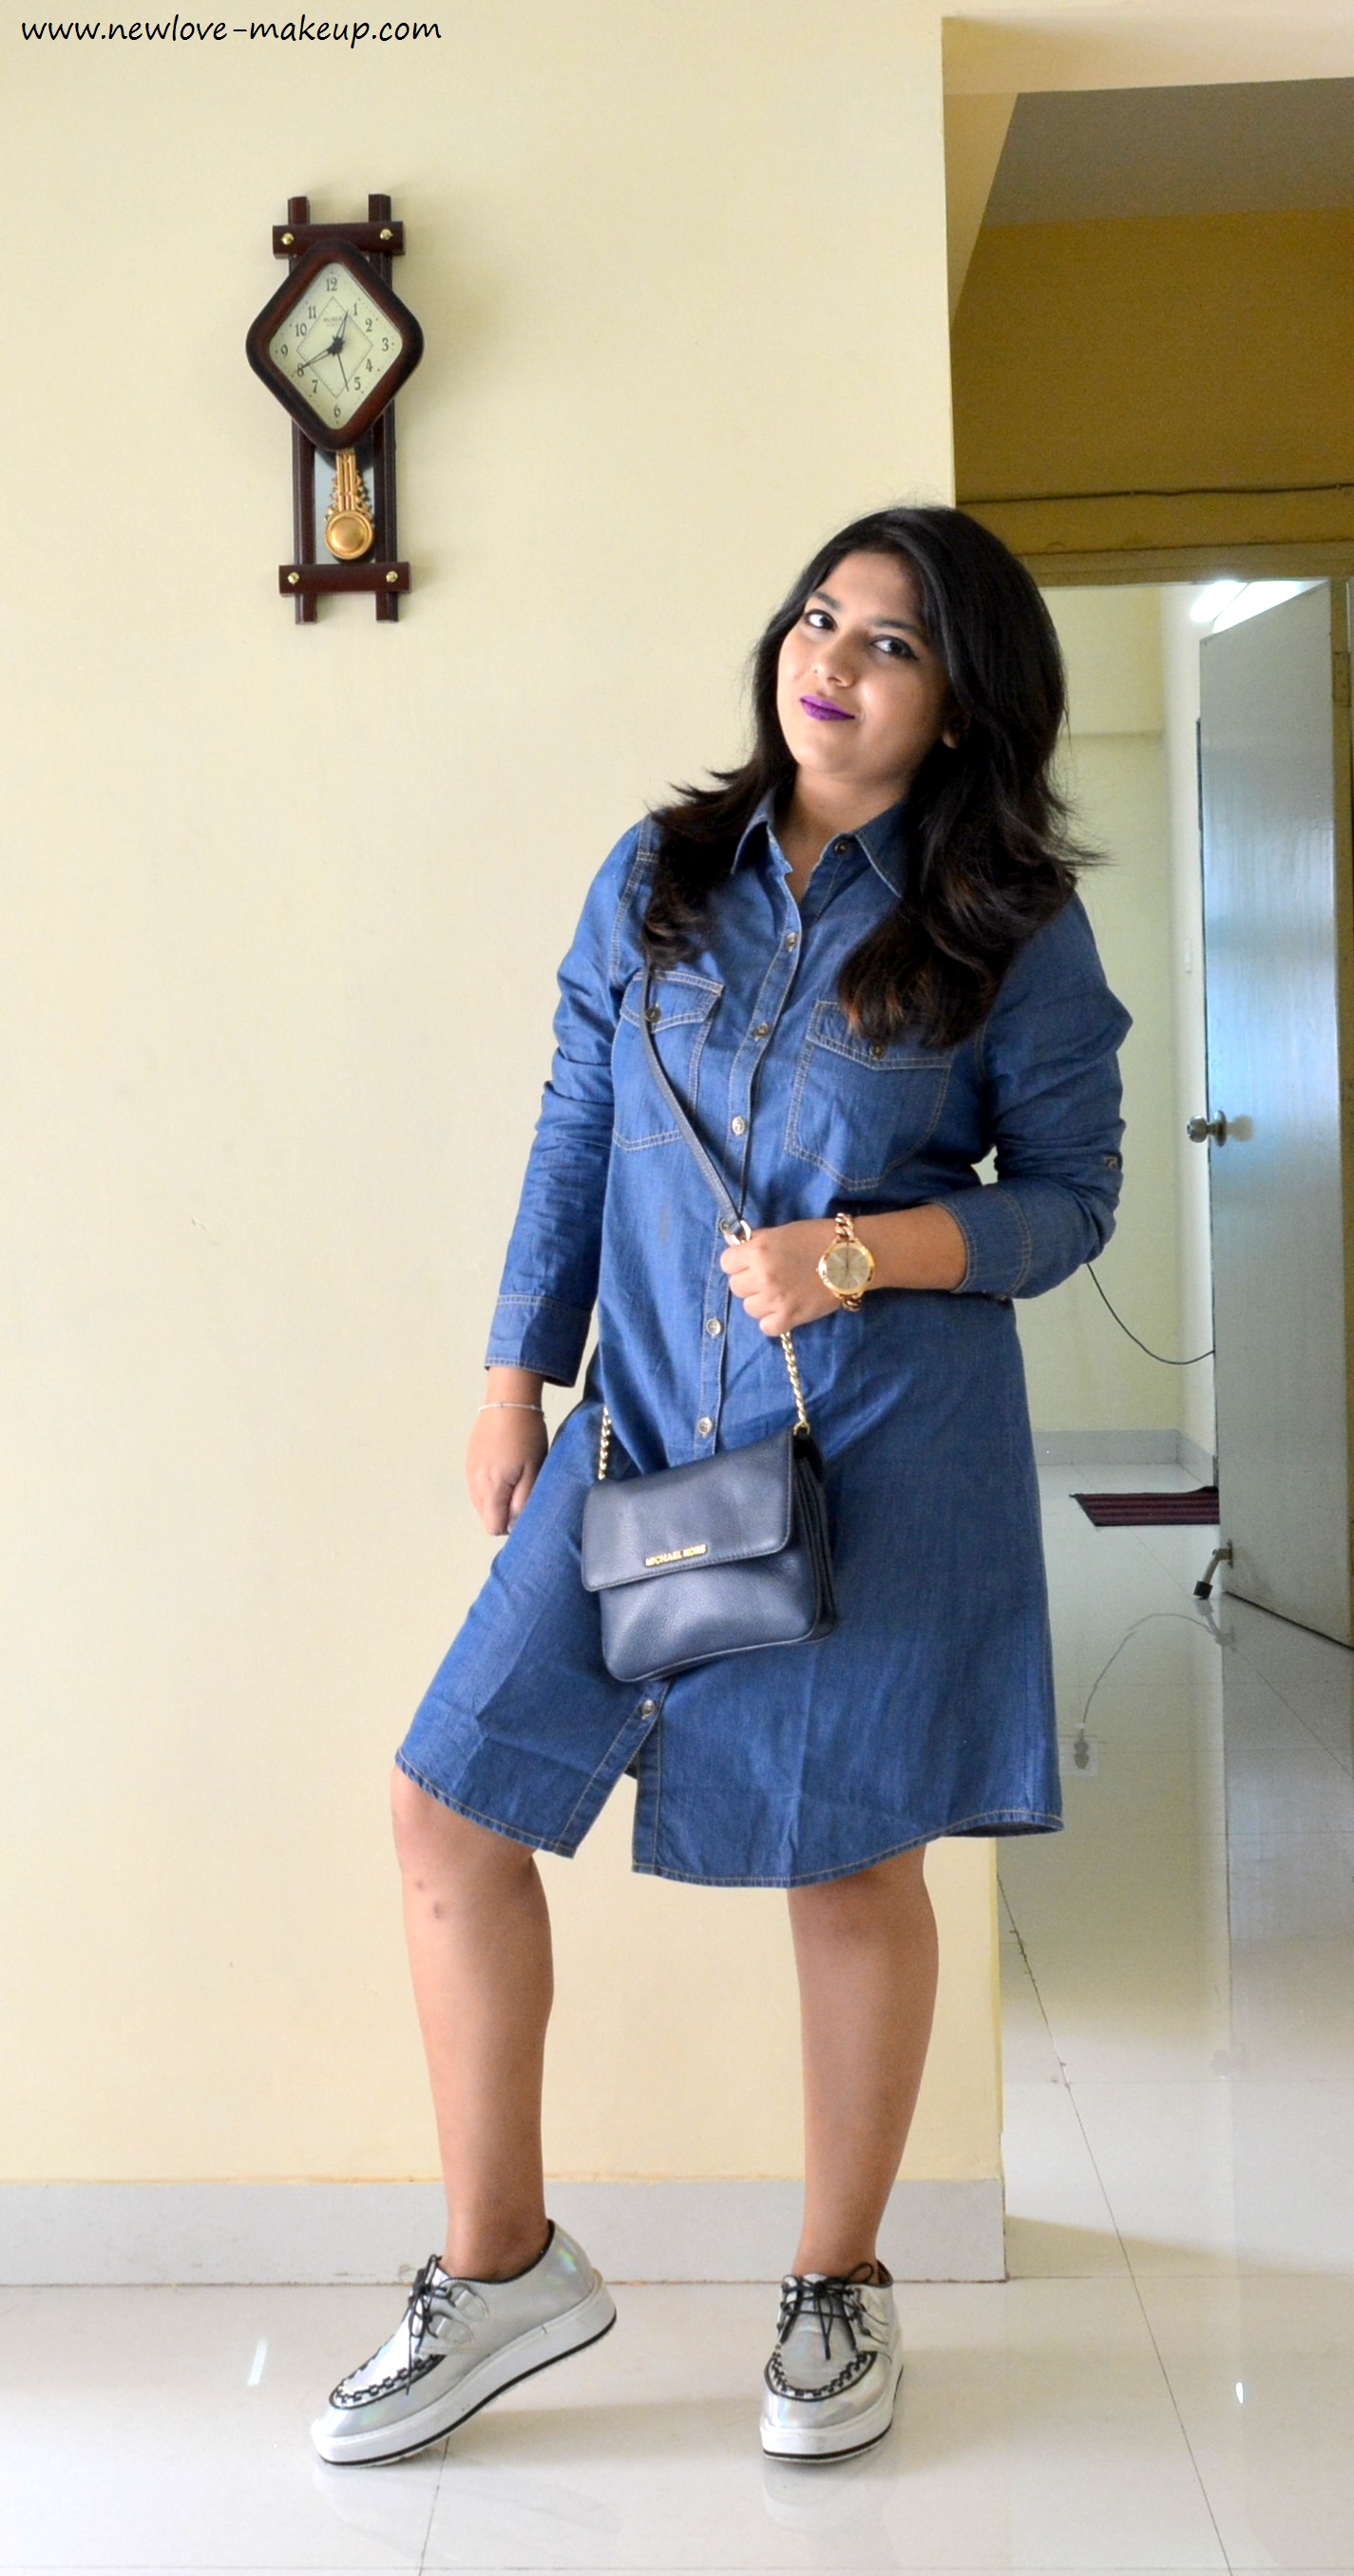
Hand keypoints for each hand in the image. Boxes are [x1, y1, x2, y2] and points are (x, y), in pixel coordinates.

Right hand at [466, 1403, 547, 1535]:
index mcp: (491, 1488)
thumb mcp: (534, 1470)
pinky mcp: (469, 1460)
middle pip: (485, 1516)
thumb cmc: (526, 1436)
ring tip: (514, 1478)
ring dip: (496, 1499)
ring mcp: (469, 1471)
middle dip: (503, 1513)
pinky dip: (489, 1486)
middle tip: (522, 1492)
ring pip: (480, 1502)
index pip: (493, 1527)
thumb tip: (514, 1522)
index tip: (523, 1509)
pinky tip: (504, 1468)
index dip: (510, 1525)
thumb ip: (523, 1500)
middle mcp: (475, 1484)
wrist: (508, 1402)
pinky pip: (477, 1486)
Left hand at [719, 1219, 839, 1336]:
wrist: (851, 1257)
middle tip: (768, 1278)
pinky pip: (766, 1327)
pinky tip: (783, 1310)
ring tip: (778, 1294)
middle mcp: (762, 1276)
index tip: (750, 1262)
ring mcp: (775, 1300)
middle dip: (749, 1282)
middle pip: (736, 1287)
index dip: (738, 1262)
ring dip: (761, 1302)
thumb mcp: (783, 1231)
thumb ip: (757, 1240)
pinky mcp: (790, 1318)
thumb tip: (734, 1244)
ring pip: (749, 1308)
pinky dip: (772, 1320)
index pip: (726, 1263)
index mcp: (758, 1251)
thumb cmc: (817, 1237)